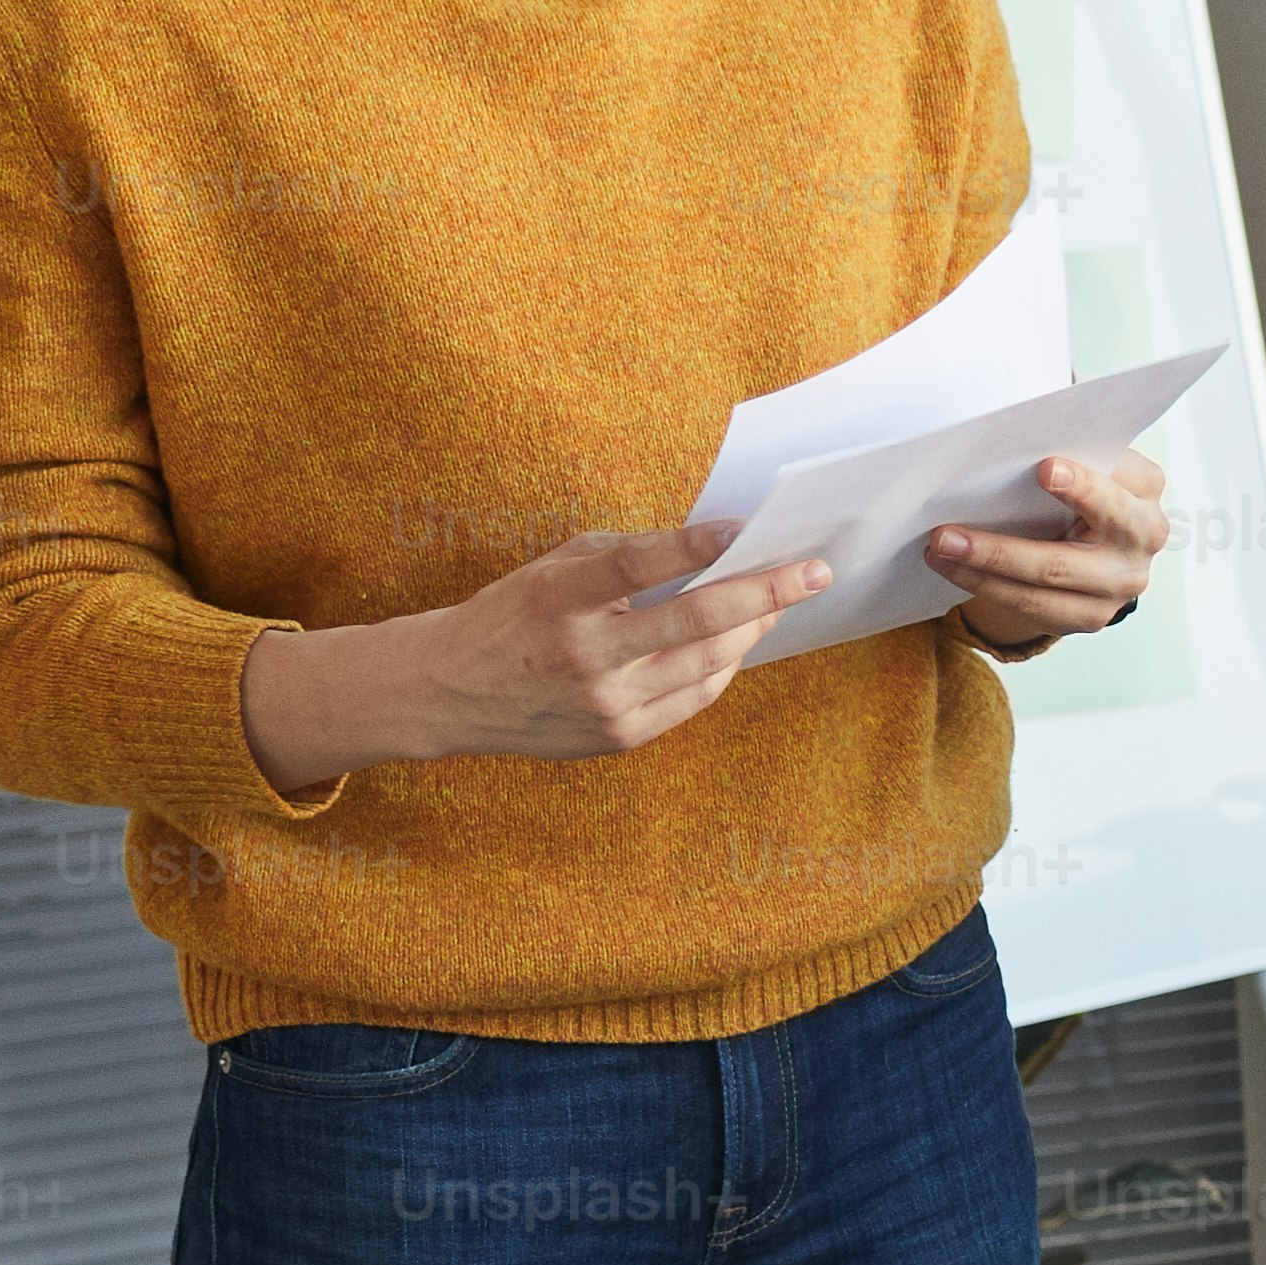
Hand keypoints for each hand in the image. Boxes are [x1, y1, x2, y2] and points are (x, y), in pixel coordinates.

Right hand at [240, 519, 823, 794]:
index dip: (698, 545)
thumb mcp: (553, 569)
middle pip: (696, 622)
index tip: (748, 527)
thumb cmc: (513, 615)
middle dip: (767, 593)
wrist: (450, 692)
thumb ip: (625, 559)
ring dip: (755, 628)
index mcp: (560, 599)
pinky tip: (739, 641)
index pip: (639, 567)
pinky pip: (695, 698)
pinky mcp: (620, 737)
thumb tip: (712, 548)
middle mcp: (586, 656)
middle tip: (814, 570)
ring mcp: (606, 704)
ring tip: (782, 601)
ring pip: (709, 663)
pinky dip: (723, 666)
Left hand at [934, 443, 1166, 652]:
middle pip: (1067, 553)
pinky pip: (1034, 606)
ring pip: (1045, 581)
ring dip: (982, 566)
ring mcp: (1121, 584)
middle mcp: (1143, 538)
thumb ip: (1065, 455)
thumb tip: (993, 457)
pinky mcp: (1094, 614)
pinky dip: (986, 586)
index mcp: (1144, 487)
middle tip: (947, 534)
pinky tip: (953, 568)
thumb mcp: (1089, 462)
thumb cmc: (1084, 486)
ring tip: (939, 548)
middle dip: (1004, 548)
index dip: (1082, 483)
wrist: (1101, 540)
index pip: (1115, 485)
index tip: (1043, 469)